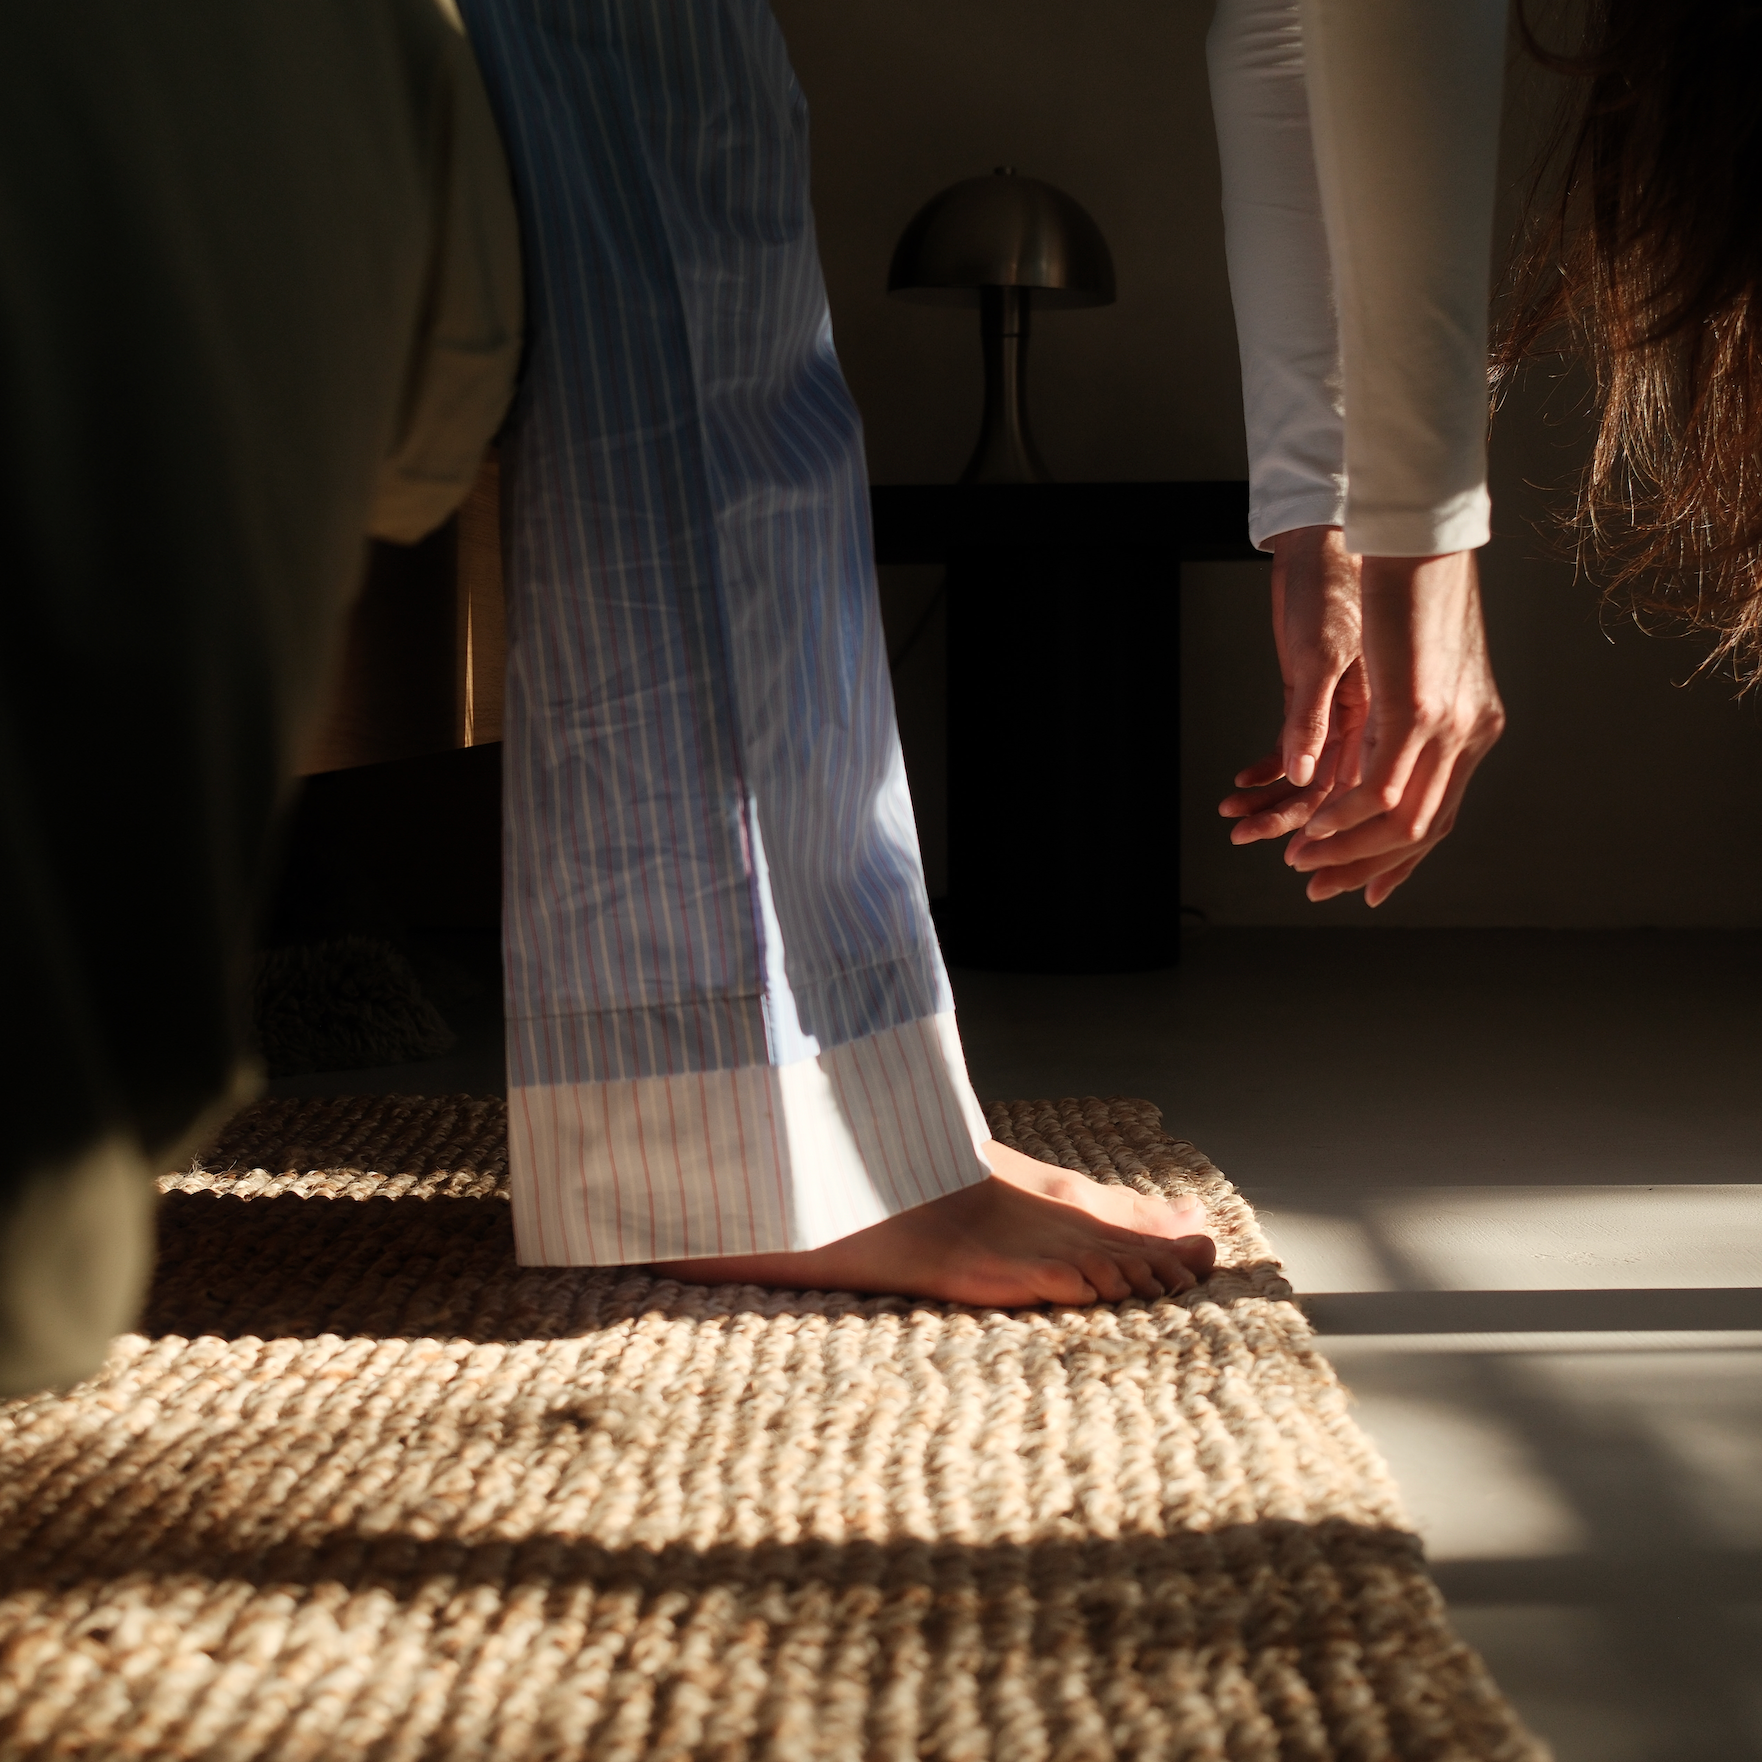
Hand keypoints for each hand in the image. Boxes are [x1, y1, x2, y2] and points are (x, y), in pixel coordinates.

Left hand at [1218, 524, 1368, 843]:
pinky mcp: (1316, 694)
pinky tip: (1242, 782)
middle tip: (1246, 838)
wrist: (1326, 539)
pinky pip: (1296, 746)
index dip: (1330, 831)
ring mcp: (1344, 711)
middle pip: (1334, 795)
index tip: (1297, 856)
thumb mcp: (1319, 653)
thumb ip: (1311, 717)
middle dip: (1292, 825)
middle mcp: (1370, 721)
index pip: (1362, 795)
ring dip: (1273, 800)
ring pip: (1311, 776)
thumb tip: (1300, 777)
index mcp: (1386, 717)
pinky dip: (1268, 767)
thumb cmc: (1335, 583)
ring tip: (1234, 816)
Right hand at [1286, 550, 1502, 906]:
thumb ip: (1406, 711)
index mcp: (1474, 726)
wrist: (1422, 536)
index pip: (1439, 815)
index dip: (1396, 861)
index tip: (1359, 889)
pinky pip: (1379, 786)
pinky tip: (1311, 825)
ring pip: (1401, 819)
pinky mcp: (1417, 710)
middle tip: (1317, 887)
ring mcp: (1448, 725)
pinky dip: (1342, 816)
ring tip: (1301, 860)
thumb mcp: (1415, 661)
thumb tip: (1390, 740)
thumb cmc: (1415, 586)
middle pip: (1421, 830)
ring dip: (1345, 848)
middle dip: (1363, 867)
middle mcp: (1471, 734)